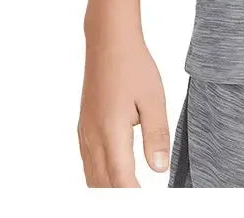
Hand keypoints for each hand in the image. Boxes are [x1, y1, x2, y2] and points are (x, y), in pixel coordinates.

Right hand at [78, 31, 170, 186]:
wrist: (108, 42)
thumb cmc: (133, 67)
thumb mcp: (154, 99)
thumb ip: (156, 136)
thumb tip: (159, 169)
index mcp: (111, 132)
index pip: (121, 180)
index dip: (132, 197)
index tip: (146, 205)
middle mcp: (93, 137)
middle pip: (103, 185)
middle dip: (119, 198)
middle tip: (138, 201)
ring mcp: (85, 133)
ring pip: (92, 176)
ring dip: (108, 191)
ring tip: (127, 195)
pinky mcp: (84, 127)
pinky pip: (88, 163)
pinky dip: (99, 178)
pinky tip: (111, 179)